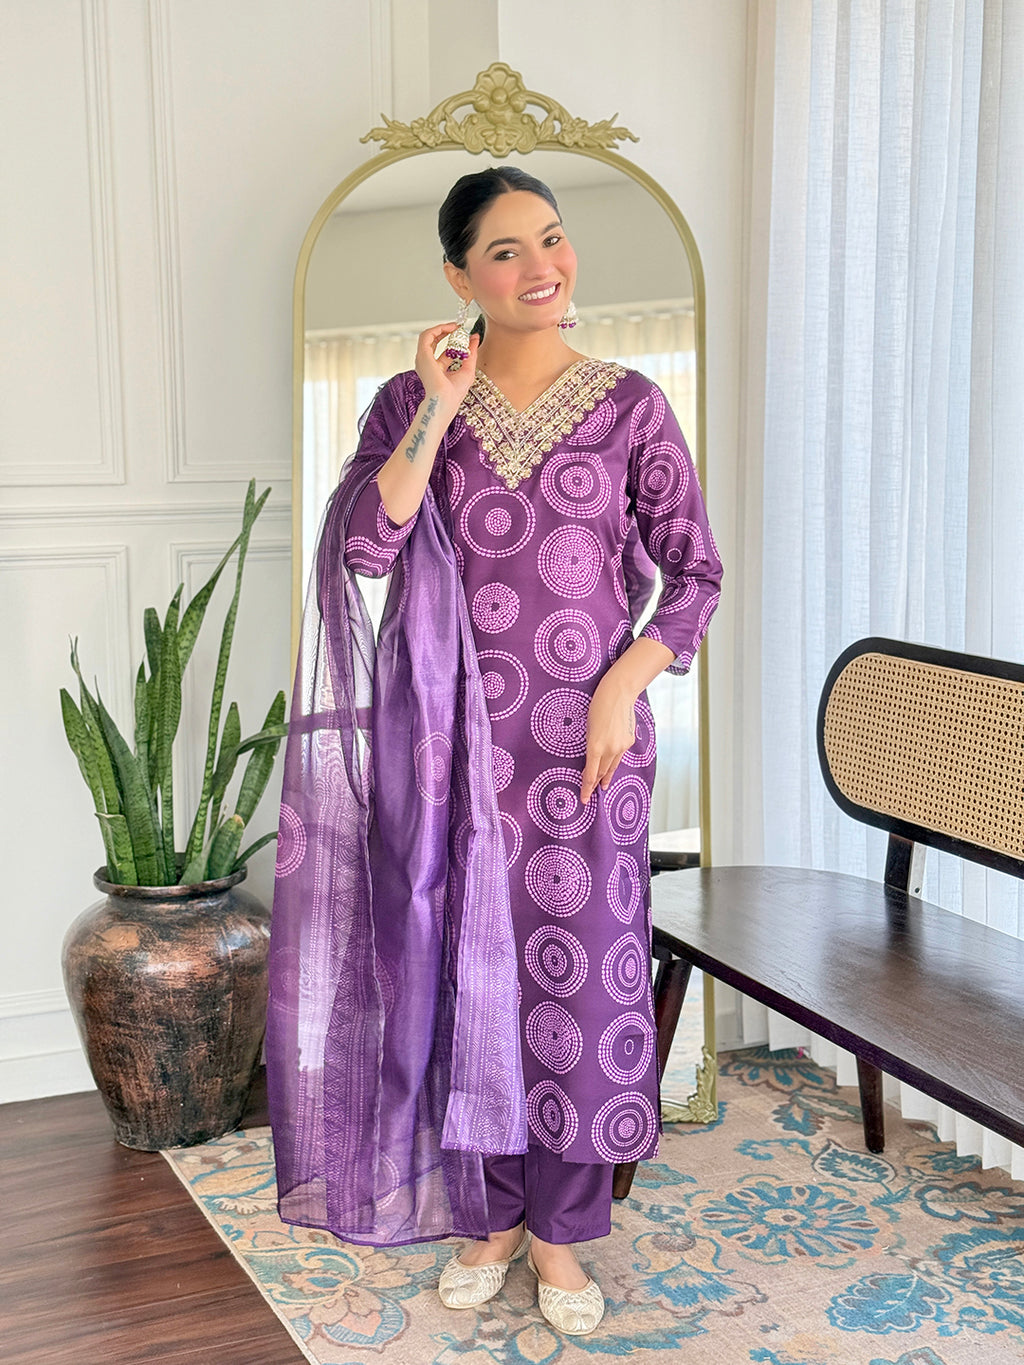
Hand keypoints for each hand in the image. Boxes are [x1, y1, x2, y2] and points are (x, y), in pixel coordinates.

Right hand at [414, 323, 479, 413]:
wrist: (446, 400)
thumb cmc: (455, 392)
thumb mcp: (468, 368)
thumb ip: (471, 352)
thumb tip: (475, 337)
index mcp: (437, 369)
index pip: (445, 351)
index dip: (455, 341)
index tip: (465, 335)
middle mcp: (428, 363)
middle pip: (435, 341)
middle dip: (447, 332)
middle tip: (459, 327)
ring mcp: (423, 358)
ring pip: (429, 336)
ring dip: (443, 328)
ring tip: (455, 326)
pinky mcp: (422, 354)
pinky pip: (427, 335)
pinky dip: (438, 329)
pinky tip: (450, 328)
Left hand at [580, 677, 637, 803]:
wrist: (619, 694)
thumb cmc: (598, 706)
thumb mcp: (589, 727)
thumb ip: (592, 745)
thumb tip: (593, 757)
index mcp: (595, 746)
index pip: (590, 774)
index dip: (587, 788)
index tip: (584, 799)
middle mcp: (610, 749)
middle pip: (601, 773)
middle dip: (596, 784)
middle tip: (591, 794)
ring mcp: (621, 746)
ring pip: (612, 766)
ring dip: (606, 776)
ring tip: (603, 785)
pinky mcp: (629, 741)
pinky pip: (619, 755)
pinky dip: (614, 761)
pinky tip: (611, 764)